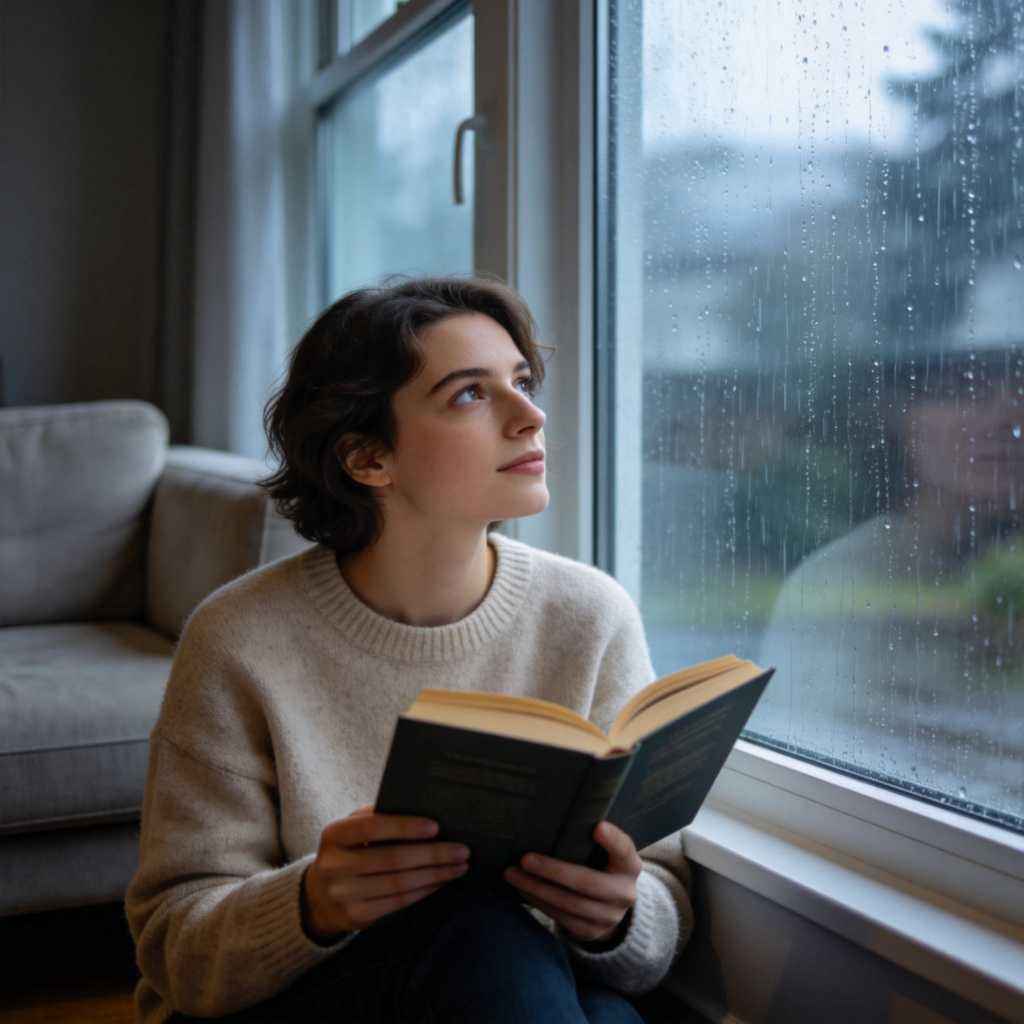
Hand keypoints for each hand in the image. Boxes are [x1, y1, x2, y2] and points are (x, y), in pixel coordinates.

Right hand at [302, 806, 469, 942]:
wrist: (319, 895)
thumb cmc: (348, 850)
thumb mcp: (352, 828)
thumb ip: (378, 815)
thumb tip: (423, 807)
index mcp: (333, 834)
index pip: (371, 827)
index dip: (403, 826)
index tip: (435, 826)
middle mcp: (334, 865)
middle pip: (391, 858)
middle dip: (432, 854)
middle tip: (461, 849)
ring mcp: (343, 894)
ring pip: (399, 883)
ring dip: (435, 874)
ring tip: (459, 866)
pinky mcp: (355, 916)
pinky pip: (397, 902)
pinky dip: (424, 891)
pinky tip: (441, 882)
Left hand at [503, 821, 641, 944]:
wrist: (608, 906)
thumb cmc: (599, 864)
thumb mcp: (604, 852)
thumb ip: (587, 839)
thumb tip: (552, 816)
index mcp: (629, 865)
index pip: (624, 850)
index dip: (613, 840)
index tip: (597, 827)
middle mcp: (624, 893)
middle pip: (588, 883)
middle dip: (554, 871)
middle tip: (525, 858)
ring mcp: (608, 916)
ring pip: (569, 904)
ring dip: (537, 888)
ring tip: (512, 874)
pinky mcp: (590, 931)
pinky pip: (560, 917)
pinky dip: (538, 901)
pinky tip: (521, 889)